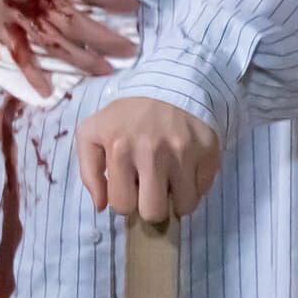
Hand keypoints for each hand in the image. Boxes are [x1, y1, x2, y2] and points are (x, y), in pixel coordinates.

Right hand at [0, 0, 140, 91]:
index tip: (133, 5)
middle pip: (70, 21)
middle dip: (102, 38)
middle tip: (131, 50)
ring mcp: (12, 11)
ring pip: (50, 41)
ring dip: (78, 59)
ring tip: (106, 72)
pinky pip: (15, 51)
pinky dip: (30, 72)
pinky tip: (46, 91)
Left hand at [75, 97, 220, 220]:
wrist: (168, 85)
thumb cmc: (126, 116)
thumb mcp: (92, 134)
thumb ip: (88, 173)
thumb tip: (101, 206)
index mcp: (120, 151)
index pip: (123, 205)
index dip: (126, 201)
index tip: (130, 188)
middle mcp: (153, 154)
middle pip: (155, 212)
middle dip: (152, 207)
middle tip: (152, 191)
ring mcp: (184, 153)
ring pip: (185, 205)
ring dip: (177, 199)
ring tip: (171, 182)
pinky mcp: (208, 150)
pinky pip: (204, 188)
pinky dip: (195, 185)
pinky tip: (186, 169)